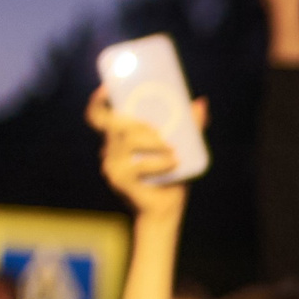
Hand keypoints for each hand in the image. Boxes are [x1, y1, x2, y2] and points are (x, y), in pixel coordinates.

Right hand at [85, 89, 204, 215]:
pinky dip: (160, 163)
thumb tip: (200, 103)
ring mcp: (113, 165)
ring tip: (173, 149)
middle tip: (161, 130)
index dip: (98, 102)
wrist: (165, 210)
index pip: (98, 117)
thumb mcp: (182, 148)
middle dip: (138, 122)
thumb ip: (190, 127)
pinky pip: (139, 165)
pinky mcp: (120, 180)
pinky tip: (174, 163)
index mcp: (120, 139)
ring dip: (153, 142)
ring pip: (127, 141)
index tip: (108, 89)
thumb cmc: (171, 177)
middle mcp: (111, 150)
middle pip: (114, 124)